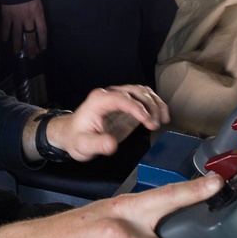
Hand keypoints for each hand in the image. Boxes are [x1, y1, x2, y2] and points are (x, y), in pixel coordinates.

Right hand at [2, 0, 46, 56]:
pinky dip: (5, 34)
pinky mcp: (7, 15)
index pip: (42, 31)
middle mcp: (28, 18)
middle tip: (32, 56)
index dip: (42, 41)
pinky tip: (5, 40)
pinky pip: (6, 27)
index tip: (42, 48)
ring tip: (18, 53)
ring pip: (18, 35)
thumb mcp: (37, 0)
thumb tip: (36, 19)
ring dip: (18, 44)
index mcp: (38, 14)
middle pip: (31, 36)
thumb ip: (37, 11)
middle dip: (32, 47)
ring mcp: (17, 18)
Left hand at [49, 85, 169, 160]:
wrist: (74, 134)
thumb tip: (111, 144)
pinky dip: (155, 105)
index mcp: (98, 100)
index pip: (122, 98)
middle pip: (136, 92)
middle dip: (150, 106)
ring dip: (156, 104)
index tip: (148, 121)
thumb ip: (97, 144)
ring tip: (162, 120)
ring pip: (143, 92)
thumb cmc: (77, 138)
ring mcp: (119, 98)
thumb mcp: (83, 145)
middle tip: (155, 124)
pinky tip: (162, 116)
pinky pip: (144, 99)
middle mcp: (109, 94)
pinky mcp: (127, 105)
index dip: (137, 108)